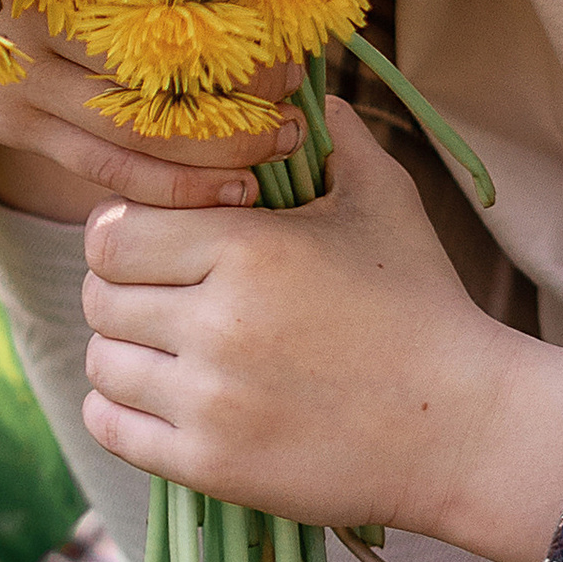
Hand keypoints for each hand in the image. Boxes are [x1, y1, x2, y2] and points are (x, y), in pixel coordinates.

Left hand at [77, 98, 562, 561]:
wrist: (463, 426)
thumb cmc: (424, 305)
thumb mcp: (386, 203)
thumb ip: (338, 142)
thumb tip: (313, 96)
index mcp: (248, 247)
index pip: (113, 232)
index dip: (121, 233)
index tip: (151, 242)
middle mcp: (218, 321)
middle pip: (99, 296)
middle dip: (120, 291)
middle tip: (157, 296)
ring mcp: (211, 399)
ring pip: (102, 362)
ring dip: (122, 351)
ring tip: (163, 348)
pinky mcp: (211, 465)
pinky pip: (111, 427)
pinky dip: (118, 409)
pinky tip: (157, 397)